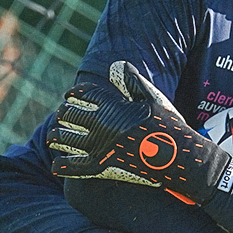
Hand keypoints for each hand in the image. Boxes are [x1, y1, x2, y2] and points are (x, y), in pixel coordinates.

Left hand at [48, 61, 232, 202]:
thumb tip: (118, 65)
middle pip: (70, 115)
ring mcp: (100, 146)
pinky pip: (74, 167)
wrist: (179, 158)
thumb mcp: (154, 99)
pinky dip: (62, 166)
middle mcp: (102, 124)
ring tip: (53, 137)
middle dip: (63, 114)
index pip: (84, 95)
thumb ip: (133, 82)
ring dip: (56, 137)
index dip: (74, 94)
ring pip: (66, 139)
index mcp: (113, 106)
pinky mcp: (102, 167)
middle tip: (61, 116)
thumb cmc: (169, 127)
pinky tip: (56, 165)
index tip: (69, 96)